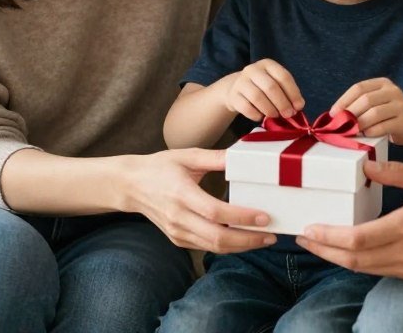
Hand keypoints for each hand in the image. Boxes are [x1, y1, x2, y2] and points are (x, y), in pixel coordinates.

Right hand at [124, 147, 276, 252]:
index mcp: (181, 194)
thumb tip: (242, 155)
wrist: (130, 186)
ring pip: (213, 247)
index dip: (241, 217)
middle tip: (271, 235)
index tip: (264, 216)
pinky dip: (228, 246)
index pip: (215, 212)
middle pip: (217, 237)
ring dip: (241, 246)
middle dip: (248, 240)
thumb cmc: (160, 167)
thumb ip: (216, 157)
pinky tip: (244, 239)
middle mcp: (178, 217)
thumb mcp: (187, 155)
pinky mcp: (177, 239)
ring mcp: (177, 232)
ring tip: (264, 239)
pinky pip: (206, 247)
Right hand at [223, 58, 303, 121]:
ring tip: (275, 116)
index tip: (299, 106)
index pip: (283, 76)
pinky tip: (261, 117)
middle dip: (282, 103)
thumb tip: (298, 106)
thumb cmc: (261, 87)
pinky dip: (256, 115)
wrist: (235, 88)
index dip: (293, 93)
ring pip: (257, 97)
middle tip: (288, 114)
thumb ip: (287, 93)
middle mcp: (253, 70)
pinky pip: (246, 107)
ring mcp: (241, 82)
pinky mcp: (233, 95)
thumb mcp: (275, 83)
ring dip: (270, 110)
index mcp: (267, 64)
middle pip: (271, 87)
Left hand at [297, 160, 402, 278]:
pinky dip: (356, 260)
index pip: (358, 239)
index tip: (310, 227)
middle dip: (324, 249)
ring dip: (336, 257)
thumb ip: (396, 172)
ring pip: (363, 268)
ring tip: (317, 241)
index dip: (329, 236)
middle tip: (303, 237)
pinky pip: (377, 269)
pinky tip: (345, 248)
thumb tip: (364, 165)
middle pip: (354, 260)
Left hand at [331, 77, 402, 144]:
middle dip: (350, 114)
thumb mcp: (378, 103)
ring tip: (351, 132)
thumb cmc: (392, 115)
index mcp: (382, 83)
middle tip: (339, 126)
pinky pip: (384, 126)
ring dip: (359, 124)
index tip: (333, 114)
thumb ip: (361, 105)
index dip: (343, 100)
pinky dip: (371, 132)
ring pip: (374, 113)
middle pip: (366, 100)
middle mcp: (392, 91)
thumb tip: (335, 115)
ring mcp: (400, 105)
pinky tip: (366, 136)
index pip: (359, 88)